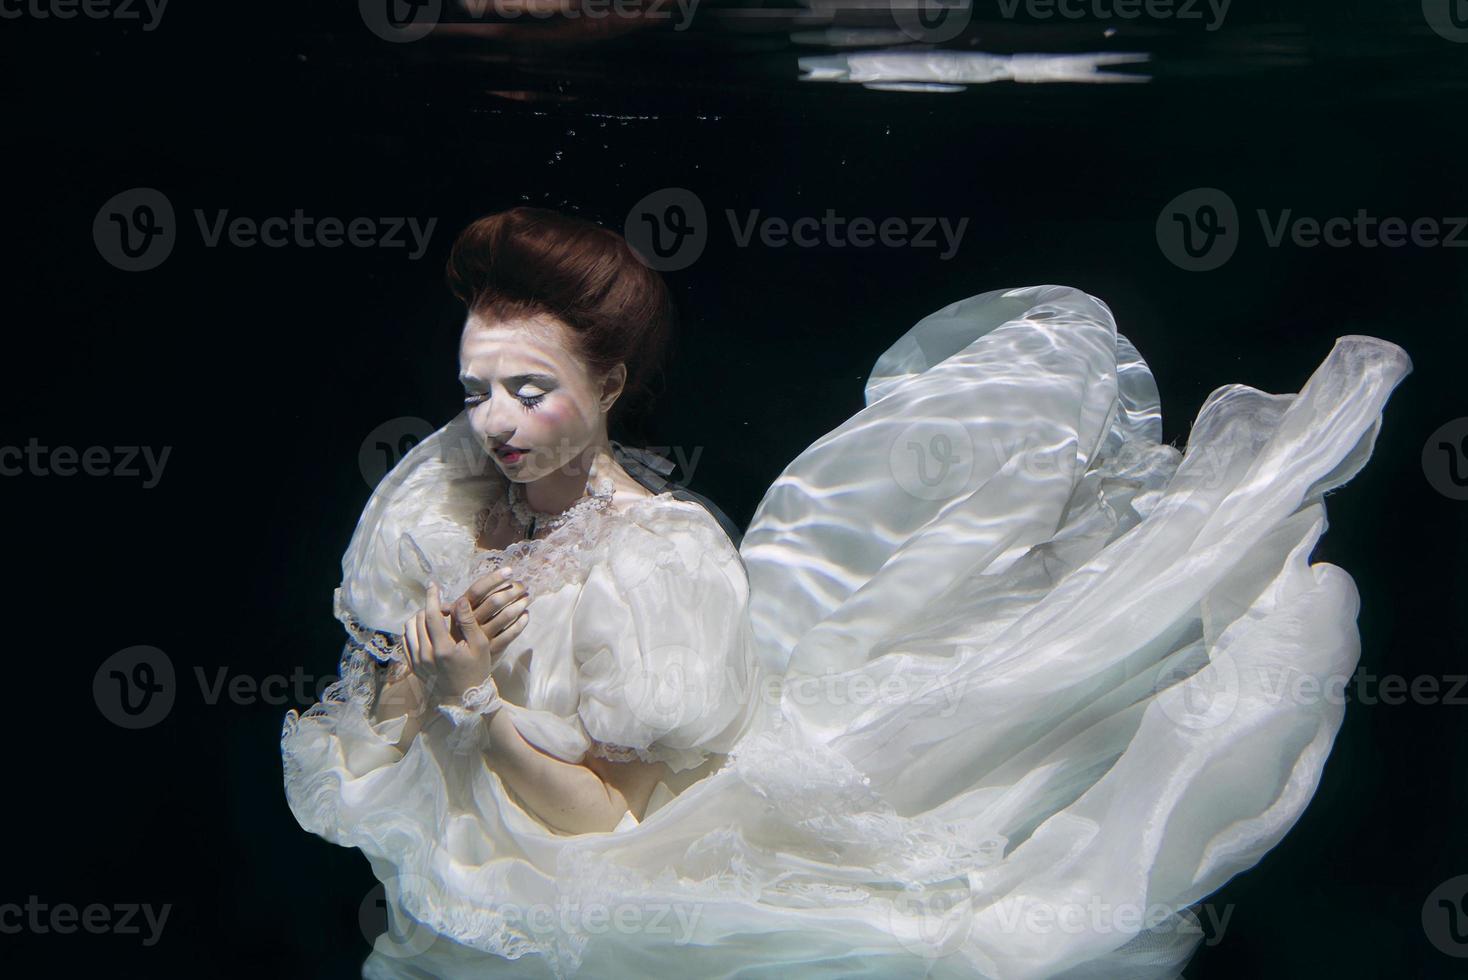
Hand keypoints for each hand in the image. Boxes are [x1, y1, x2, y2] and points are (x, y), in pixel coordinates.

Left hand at [403, 579, 529, 703]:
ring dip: (418, 618)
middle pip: (417, 620)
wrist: (464, 701)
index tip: (433, 585)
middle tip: (440, 605)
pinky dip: (412, 631)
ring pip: (408, 630)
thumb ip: (469, 622)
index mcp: (443, 649)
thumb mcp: (480, 646)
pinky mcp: (413, 667)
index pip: (431, 615)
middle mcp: (425, 655)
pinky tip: (424, 630)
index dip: (432, 598)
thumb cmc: (476, 671)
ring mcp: (416, 662)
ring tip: (431, 616)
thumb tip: (459, 600)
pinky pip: (406, 642)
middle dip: (427, 607)